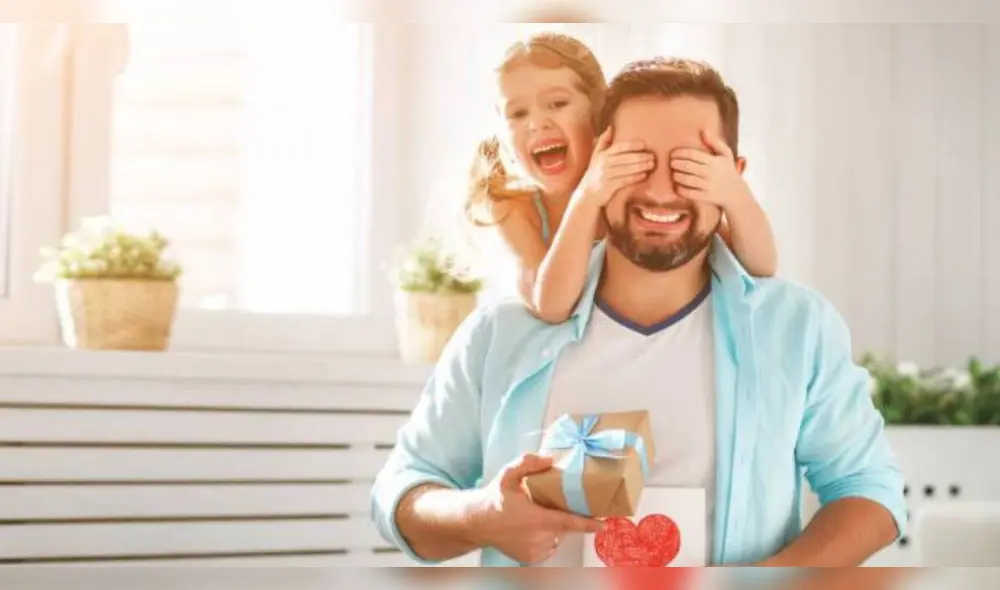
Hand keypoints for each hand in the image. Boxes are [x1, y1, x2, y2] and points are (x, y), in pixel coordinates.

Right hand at [467, 452, 602, 564]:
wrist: (477, 523)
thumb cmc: (495, 499)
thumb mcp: (508, 475)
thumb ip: (527, 463)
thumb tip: (549, 459)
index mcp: (537, 519)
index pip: (569, 522)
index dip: (588, 524)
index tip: (604, 523)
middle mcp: (539, 538)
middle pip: (564, 528)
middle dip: (565, 517)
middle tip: (552, 505)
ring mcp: (535, 551)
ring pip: (557, 537)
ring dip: (555, 527)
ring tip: (539, 515)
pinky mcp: (531, 558)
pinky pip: (549, 546)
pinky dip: (547, 537)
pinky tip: (534, 527)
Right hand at [575, 126, 654, 206]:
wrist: (586, 196)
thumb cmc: (594, 175)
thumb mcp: (596, 157)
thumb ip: (603, 142)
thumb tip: (610, 127)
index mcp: (602, 155)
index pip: (618, 147)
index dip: (631, 145)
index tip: (644, 145)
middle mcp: (603, 164)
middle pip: (624, 158)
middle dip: (640, 156)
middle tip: (652, 156)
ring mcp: (606, 176)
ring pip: (626, 169)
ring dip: (640, 166)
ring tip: (651, 165)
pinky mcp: (608, 187)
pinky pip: (624, 181)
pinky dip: (635, 178)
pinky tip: (644, 175)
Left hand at [670, 130, 751, 210]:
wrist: (736, 192)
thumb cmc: (728, 170)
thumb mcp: (726, 154)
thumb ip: (715, 142)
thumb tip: (704, 130)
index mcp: (713, 161)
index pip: (692, 155)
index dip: (680, 153)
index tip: (673, 154)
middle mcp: (710, 173)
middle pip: (687, 167)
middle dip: (675, 164)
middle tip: (671, 163)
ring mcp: (707, 186)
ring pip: (686, 180)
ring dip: (676, 176)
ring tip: (674, 173)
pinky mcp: (704, 197)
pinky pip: (688, 193)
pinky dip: (679, 189)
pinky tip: (677, 185)